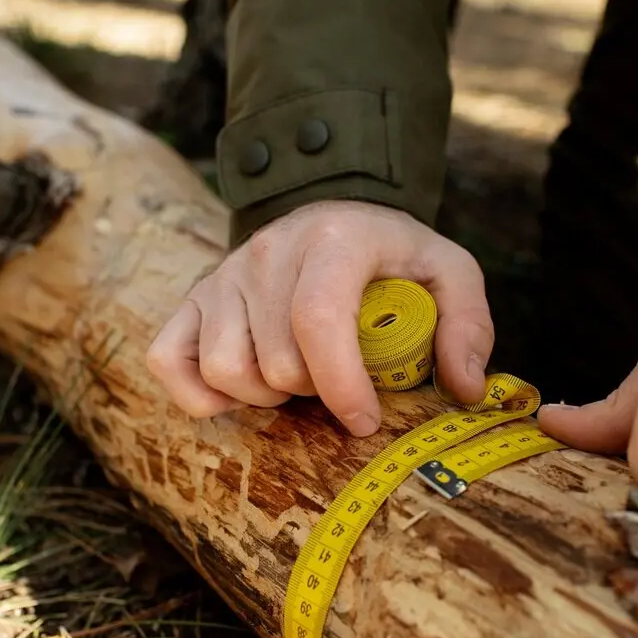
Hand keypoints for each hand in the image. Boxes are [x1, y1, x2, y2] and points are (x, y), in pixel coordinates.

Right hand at [147, 199, 493, 435]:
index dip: (341, 385)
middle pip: (276, 362)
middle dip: (313, 391)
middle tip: (337, 379)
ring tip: (296, 379)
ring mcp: (223, 275)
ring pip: (225, 371)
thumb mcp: (448, 272)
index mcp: (333, 239)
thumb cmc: (392, 256)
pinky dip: (201, 395)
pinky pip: (170, 362)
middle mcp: (267, 251)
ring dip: (265, 396)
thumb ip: (468, 325)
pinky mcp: (193, 298)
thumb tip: (464, 388)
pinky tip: (242, 392)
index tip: (365, 421)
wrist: (333, 216)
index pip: (319, 320)